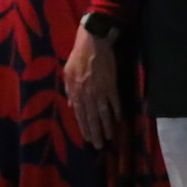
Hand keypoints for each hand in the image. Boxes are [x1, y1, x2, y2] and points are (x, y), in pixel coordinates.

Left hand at [63, 24, 119, 148]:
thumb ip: (69, 91)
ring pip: (103, 112)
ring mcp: (99, 90)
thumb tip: (72, 106)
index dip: (84, 127)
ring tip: (109, 137)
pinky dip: (116, 111)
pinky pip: (114, 101)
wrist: (92, 41)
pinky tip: (119, 119)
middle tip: (99, 145)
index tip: (88, 139)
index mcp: (75, 92)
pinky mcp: (111, 84)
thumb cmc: (78, 56)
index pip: (80, 115)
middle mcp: (87, 94)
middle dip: (95, 132)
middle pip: (91, 117)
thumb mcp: (67, 73)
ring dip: (107, 126)